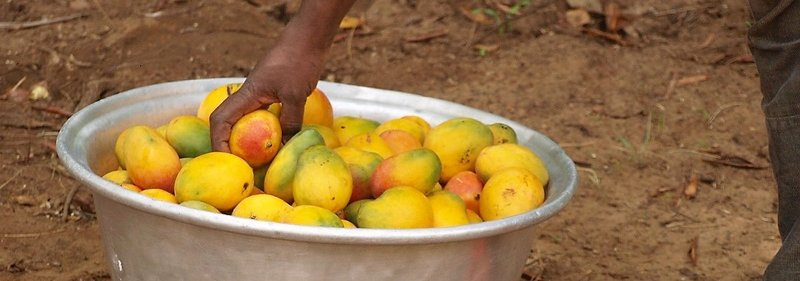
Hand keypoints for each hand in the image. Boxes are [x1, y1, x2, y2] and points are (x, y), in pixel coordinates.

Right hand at [209, 0, 356, 152]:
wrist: (308, 40)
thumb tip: (285, 146)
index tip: (227, 161)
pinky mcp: (273, 95)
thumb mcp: (295, 94)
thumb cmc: (298, 62)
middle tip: (240, 165)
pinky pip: (263, 117)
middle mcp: (249, 96)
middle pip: (227, 123)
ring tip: (255, 160)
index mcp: (247, 95)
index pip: (221, 121)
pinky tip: (277, 142)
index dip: (218, 142)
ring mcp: (260, 95)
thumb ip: (289, 120)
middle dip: (227, 145)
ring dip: (246, 140)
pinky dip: (265, 131)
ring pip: (245, 121)